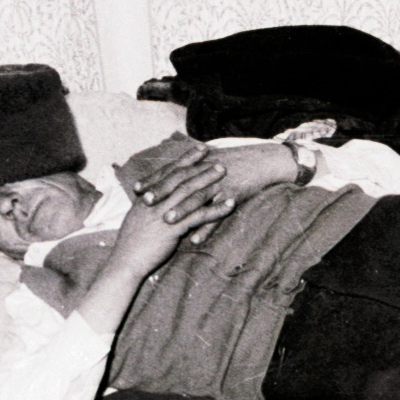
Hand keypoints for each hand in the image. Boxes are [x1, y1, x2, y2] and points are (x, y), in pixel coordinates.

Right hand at [112, 164, 233, 276]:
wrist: (124, 262)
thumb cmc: (131, 244)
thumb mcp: (137, 218)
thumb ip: (148, 205)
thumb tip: (156, 196)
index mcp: (146, 197)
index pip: (167, 172)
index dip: (185, 160)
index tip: (201, 151)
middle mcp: (154, 201)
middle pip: (180, 178)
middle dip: (200, 166)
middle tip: (219, 160)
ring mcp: (162, 214)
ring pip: (189, 193)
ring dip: (208, 181)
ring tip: (224, 174)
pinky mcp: (171, 230)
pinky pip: (197, 216)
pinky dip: (215, 209)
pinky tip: (230, 205)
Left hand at [135, 142, 296, 244]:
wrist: (262, 161)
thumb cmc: (236, 161)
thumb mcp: (212, 160)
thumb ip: (193, 166)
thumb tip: (174, 172)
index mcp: (199, 165)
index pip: (171, 171)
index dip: (153, 180)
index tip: (136, 189)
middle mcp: (206, 173)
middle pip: (180, 183)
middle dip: (161, 192)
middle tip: (144, 203)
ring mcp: (220, 185)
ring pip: (198, 198)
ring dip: (182, 209)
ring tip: (167, 221)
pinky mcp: (233, 196)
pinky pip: (218, 214)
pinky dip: (207, 227)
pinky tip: (196, 239)